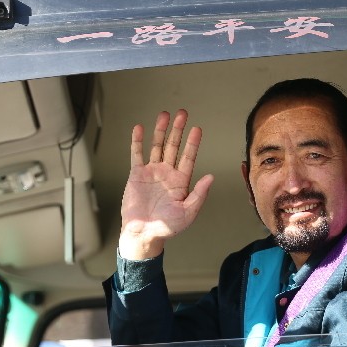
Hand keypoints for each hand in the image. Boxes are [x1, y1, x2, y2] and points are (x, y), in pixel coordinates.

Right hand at [119, 110, 213, 259]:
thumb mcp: (187, 212)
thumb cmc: (166, 227)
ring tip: (164, 115)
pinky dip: (137, 141)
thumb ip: (199, 194)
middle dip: (178, 130)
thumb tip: (210, 177)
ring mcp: (151, 172)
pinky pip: (137, 154)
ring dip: (160, 131)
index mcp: (180, 181)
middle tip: (182, 114)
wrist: (143, 233)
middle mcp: (167, 174)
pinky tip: (139, 129)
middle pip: (173, 146)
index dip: (193, 143)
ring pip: (157, 146)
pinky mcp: (136, 174)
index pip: (188, 157)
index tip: (197, 129)